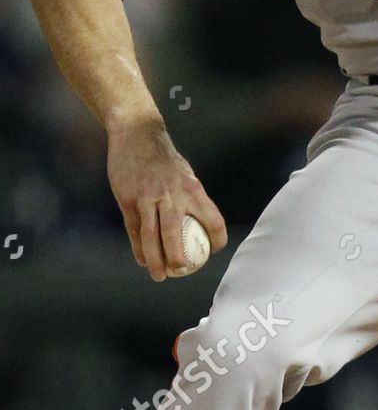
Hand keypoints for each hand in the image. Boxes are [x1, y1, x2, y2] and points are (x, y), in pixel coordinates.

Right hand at [107, 119, 227, 280]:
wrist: (136, 134)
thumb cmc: (164, 157)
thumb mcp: (185, 173)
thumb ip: (191, 196)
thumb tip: (202, 221)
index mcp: (192, 188)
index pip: (212, 218)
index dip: (217, 237)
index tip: (214, 251)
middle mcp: (171, 194)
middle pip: (175, 233)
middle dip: (179, 257)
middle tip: (182, 271)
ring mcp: (147, 197)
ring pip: (151, 236)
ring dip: (155, 259)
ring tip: (159, 275)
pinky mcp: (127, 199)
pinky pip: (134, 229)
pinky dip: (138, 247)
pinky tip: (142, 260)